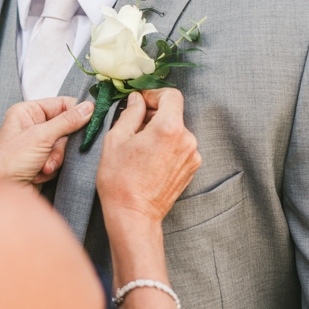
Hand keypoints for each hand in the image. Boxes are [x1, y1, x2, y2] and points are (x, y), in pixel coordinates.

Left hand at [0, 97, 93, 184]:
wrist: (2, 191)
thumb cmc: (9, 160)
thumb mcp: (40, 136)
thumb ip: (67, 121)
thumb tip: (88, 108)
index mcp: (27, 112)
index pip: (61, 104)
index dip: (76, 112)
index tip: (91, 119)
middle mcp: (32, 125)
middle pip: (65, 128)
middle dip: (61, 145)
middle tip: (54, 152)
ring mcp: (37, 144)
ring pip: (64, 146)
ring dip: (56, 158)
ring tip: (44, 166)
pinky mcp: (41, 161)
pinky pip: (59, 159)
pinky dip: (52, 168)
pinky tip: (40, 173)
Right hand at [96, 89, 200, 228]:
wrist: (133, 215)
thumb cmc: (120, 180)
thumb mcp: (116, 139)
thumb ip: (130, 113)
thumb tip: (137, 100)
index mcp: (169, 127)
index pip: (171, 95)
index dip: (154, 94)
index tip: (140, 101)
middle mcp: (187, 140)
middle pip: (173, 114)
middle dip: (153, 115)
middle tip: (132, 126)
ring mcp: (192, 156)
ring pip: (175, 131)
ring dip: (159, 131)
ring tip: (138, 147)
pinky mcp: (191, 169)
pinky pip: (179, 147)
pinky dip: (165, 146)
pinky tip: (148, 159)